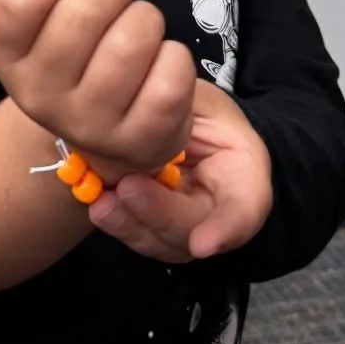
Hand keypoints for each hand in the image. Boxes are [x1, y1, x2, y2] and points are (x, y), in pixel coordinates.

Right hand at [0, 0, 195, 176]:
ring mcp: (89, 124)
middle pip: (81, 13)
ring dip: (146, 19)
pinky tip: (161, 61)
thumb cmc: (76, 54)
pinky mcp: (139, 140)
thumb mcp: (42, 11)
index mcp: (8, 58)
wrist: (103, 137)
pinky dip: (175, 56)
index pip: (18, 0)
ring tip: (139, 28)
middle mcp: (40, 97)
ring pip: (131, 42)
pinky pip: (170, 78)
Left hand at [85, 88, 272, 263]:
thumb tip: (153, 113)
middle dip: (160, 215)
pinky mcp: (156, 229)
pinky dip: (118, 224)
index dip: (226, 229)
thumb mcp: (200, 99)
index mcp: (243, 172)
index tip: (202, 244)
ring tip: (103, 204)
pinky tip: (99, 206)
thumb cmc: (196, 108)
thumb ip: (182, 112)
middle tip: (128, 188)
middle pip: (195, 228)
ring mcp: (187, 226)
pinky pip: (139, 236)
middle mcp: (218, 210)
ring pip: (164, 241)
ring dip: (131, 225)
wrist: (181, 125)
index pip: (245, 209)